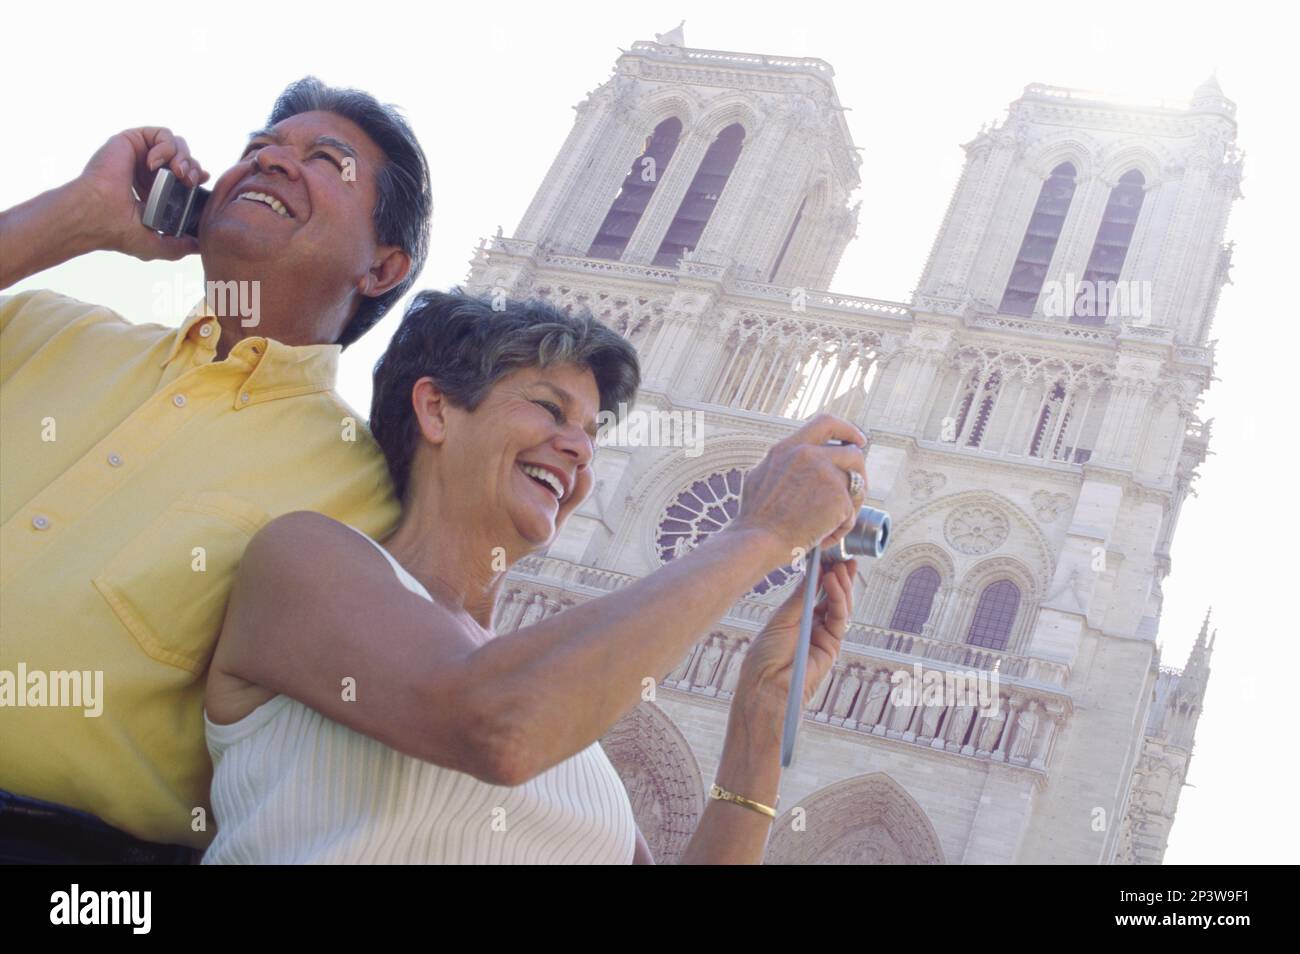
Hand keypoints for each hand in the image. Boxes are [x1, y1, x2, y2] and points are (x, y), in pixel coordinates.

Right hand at [75, 126, 209, 260]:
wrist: (97, 214)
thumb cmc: (119, 231)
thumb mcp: (156, 245)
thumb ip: (180, 246)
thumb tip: (200, 246)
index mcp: (153, 191)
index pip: (182, 176)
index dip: (195, 175)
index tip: (201, 180)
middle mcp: (146, 172)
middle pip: (182, 157)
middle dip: (192, 167)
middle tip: (189, 180)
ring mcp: (138, 156)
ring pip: (176, 144)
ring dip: (183, 156)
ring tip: (177, 172)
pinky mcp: (131, 141)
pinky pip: (162, 134)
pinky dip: (166, 146)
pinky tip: (154, 163)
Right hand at [729, 413, 869, 563]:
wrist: (756, 541)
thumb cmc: (755, 519)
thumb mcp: (761, 476)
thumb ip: (785, 464)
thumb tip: (802, 463)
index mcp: (789, 447)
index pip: (826, 423)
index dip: (848, 430)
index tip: (858, 440)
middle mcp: (809, 455)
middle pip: (853, 454)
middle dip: (859, 475)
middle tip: (854, 494)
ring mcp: (826, 475)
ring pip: (857, 486)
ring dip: (850, 506)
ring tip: (831, 525)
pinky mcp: (838, 498)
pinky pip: (850, 513)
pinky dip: (841, 528)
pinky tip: (823, 537)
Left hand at [735, 556, 856, 712]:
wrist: (768, 685)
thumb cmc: (766, 655)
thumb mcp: (782, 620)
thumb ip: (801, 598)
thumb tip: (812, 573)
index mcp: (796, 617)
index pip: (815, 591)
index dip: (823, 575)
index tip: (829, 556)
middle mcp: (812, 624)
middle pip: (832, 597)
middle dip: (839, 577)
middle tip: (843, 557)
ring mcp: (824, 635)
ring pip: (840, 606)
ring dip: (841, 585)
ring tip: (839, 566)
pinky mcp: (833, 645)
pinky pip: (839, 618)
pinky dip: (838, 599)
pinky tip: (833, 582)